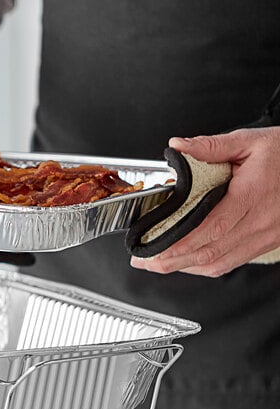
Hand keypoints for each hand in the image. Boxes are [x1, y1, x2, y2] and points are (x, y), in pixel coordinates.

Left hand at [130, 126, 279, 276]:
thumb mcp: (251, 142)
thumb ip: (211, 146)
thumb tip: (179, 146)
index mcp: (251, 197)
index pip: (209, 228)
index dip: (178, 243)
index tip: (152, 248)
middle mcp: (258, 223)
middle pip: (209, 252)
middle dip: (171, 260)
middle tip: (142, 261)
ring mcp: (264, 237)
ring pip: (219, 262)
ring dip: (184, 266)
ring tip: (156, 263)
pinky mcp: (265, 242)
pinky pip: (231, 262)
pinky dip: (205, 266)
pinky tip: (186, 262)